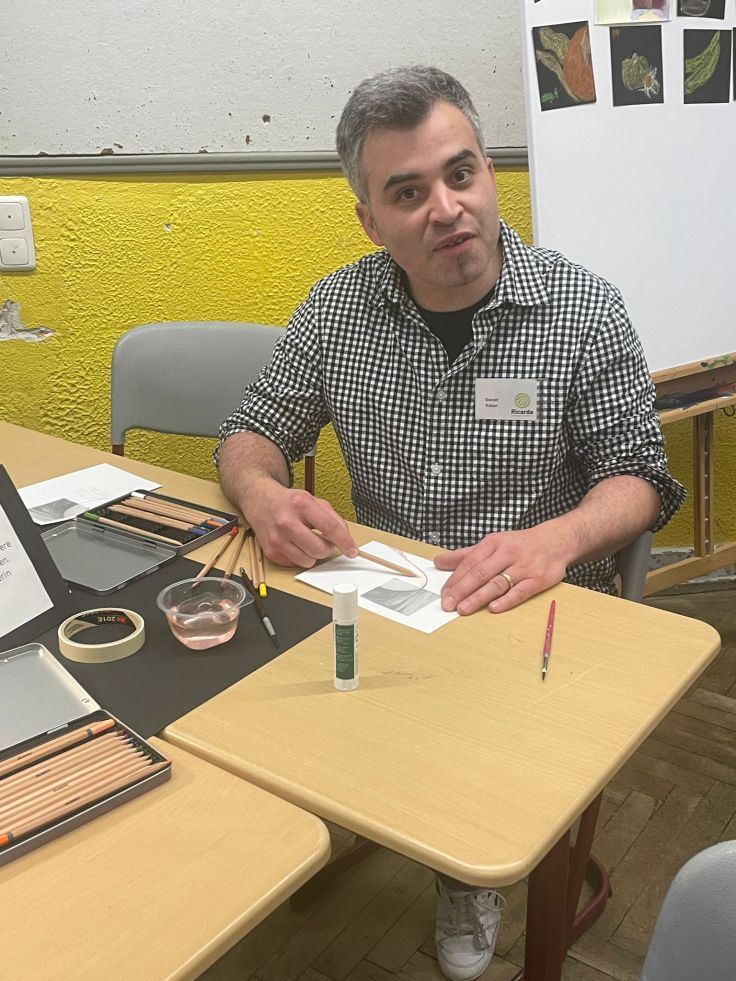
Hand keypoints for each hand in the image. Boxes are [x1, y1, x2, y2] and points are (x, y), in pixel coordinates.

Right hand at [245, 482, 357, 567]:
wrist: (261, 501)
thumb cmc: (290, 502)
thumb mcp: (314, 501)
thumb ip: (333, 518)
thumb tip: (345, 540)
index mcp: (301, 504)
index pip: (330, 527)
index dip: (345, 542)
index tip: (352, 550)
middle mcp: (286, 521)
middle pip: (319, 549)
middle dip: (327, 548)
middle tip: (324, 541)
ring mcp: (277, 538)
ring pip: (308, 561)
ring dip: (313, 554)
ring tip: (307, 541)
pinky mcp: (271, 551)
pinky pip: (295, 564)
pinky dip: (300, 557)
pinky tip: (295, 544)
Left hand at [435, 526, 570, 614]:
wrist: (556, 540)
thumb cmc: (520, 544)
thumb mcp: (492, 543)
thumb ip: (465, 554)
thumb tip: (439, 561)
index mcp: (494, 543)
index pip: (470, 562)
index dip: (455, 579)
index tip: (444, 593)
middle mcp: (507, 554)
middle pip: (480, 573)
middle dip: (462, 590)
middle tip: (448, 604)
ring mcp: (523, 567)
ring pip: (498, 583)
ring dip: (479, 597)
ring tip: (463, 609)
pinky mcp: (538, 579)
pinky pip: (521, 591)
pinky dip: (507, 600)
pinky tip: (494, 608)